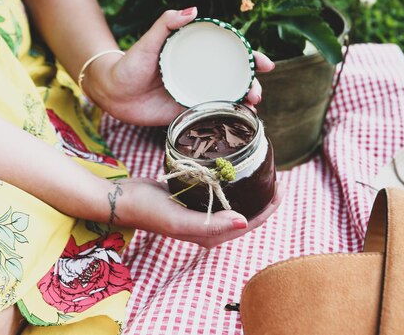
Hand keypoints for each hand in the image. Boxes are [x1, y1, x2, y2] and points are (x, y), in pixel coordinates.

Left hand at [85, 8, 274, 125]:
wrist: (113, 94)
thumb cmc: (130, 63)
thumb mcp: (149, 41)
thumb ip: (167, 24)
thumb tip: (193, 10)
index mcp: (197, 54)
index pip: (230, 53)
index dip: (251, 57)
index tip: (265, 62)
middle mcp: (202, 73)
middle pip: (236, 77)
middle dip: (252, 84)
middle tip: (256, 92)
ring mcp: (198, 93)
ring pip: (230, 97)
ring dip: (245, 102)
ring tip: (251, 106)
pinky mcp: (190, 112)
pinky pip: (215, 115)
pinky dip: (230, 118)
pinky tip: (240, 121)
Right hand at [117, 178, 282, 248]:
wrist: (122, 200)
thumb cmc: (149, 210)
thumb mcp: (180, 219)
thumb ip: (211, 225)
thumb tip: (245, 223)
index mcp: (211, 236)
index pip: (250, 223)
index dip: (269, 207)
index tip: (281, 186)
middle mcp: (209, 227)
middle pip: (247, 213)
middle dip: (264, 198)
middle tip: (276, 176)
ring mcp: (202, 213)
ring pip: (235, 202)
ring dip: (250, 189)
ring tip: (262, 170)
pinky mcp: (194, 199)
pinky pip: (221, 192)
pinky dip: (232, 182)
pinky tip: (235, 168)